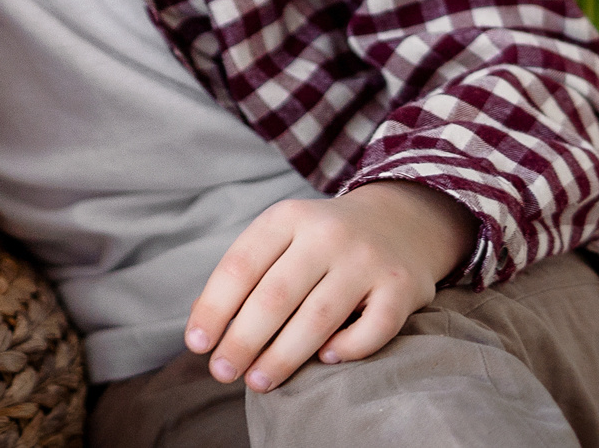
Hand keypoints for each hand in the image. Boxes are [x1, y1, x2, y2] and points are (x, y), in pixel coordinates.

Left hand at [186, 182, 476, 392]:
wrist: (400, 222)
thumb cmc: (322, 243)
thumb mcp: (282, 238)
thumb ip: (246, 273)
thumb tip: (203, 323)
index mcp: (286, 218)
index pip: (240, 266)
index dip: (214, 308)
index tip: (196, 345)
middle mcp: (326, 234)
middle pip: (275, 296)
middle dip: (243, 340)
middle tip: (223, 372)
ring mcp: (366, 260)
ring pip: (318, 317)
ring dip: (283, 356)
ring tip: (258, 382)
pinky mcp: (402, 287)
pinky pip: (374, 328)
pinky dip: (348, 348)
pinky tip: (326, 359)